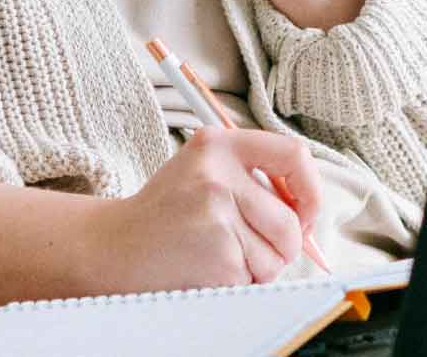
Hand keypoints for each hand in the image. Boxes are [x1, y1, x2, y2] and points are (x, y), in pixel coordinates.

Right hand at [79, 124, 323, 292]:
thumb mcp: (203, 172)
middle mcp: (217, 175)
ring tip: (220, 254)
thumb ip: (253, 179)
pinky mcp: (218, 255)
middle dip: (283, 245)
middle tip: (247, 246)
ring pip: (278, 255)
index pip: (293, 154)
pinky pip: (256, 277)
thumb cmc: (166, 213)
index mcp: (217, 145)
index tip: (304, 211)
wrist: (116, 247)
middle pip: (291, 221)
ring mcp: (217, 215)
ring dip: (259, 267)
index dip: (310, 189)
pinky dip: (240, 282)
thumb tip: (310, 212)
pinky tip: (208, 268)